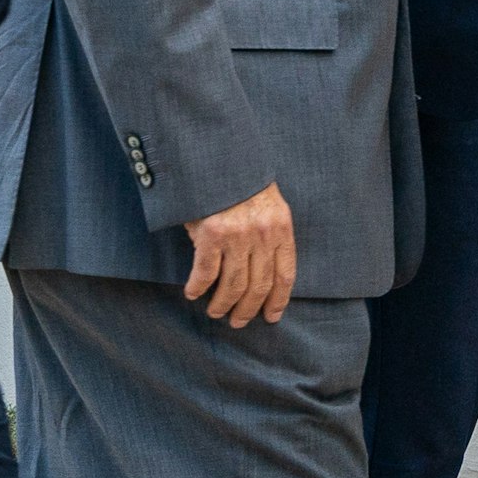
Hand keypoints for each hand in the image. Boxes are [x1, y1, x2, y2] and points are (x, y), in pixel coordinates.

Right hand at [181, 180, 296, 326]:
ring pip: (233, 285)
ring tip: (216, 312)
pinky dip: (198, 287)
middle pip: (259, 285)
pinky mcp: (210, 235)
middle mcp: (262, 235)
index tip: (272, 316)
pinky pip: (205, 272)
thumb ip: (268, 234)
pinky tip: (193, 293)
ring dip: (223, 304)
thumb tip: (260, 270)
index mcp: (281, 227)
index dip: (278, 300)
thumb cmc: (240, 181)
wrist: (216, 155)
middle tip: (239, 322)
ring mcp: (237, 235)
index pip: (285, 274)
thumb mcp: (267, 204)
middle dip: (249, 309)